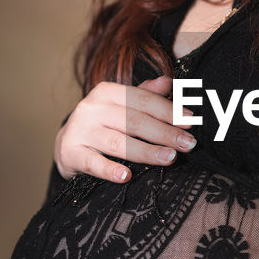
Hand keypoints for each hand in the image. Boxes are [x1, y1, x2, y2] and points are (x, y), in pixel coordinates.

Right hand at [54, 76, 196, 181]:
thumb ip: (146, 95)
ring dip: (146, 151)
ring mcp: (79, 130)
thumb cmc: (104, 124)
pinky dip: (109, 170)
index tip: (191, 122)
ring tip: (169, 158)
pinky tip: (126, 177)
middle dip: (165, 133)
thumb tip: (169, 82)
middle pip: (134, 121)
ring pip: (118, 142)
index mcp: (107, 92)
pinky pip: (93, 162)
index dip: (169, 111)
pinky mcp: (70, 152)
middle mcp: (91, 108)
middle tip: (188, 144)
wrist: (67, 144)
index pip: (143, 100)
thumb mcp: (122, 106)